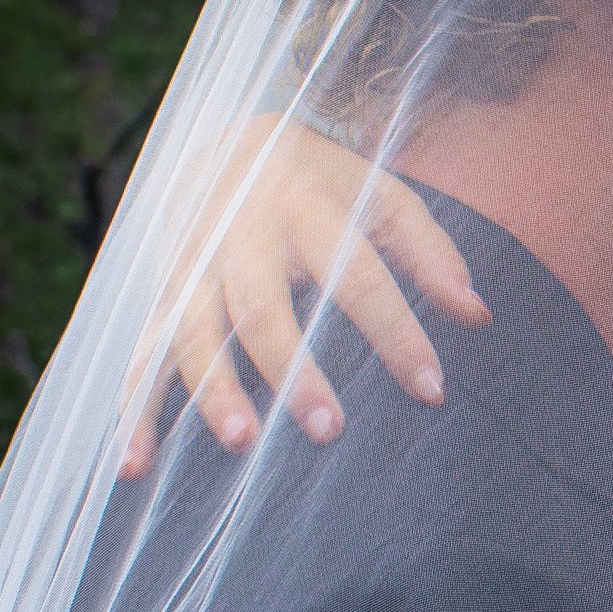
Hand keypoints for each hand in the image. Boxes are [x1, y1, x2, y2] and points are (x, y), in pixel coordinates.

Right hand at [119, 113, 489, 475]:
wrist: (229, 144)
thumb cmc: (323, 185)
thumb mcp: (384, 196)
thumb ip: (431, 252)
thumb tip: (479, 314)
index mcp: (305, 207)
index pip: (355, 274)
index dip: (395, 331)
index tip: (433, 389)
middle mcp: (240, 234)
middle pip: (261, 305)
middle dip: (291, 367)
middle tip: (330, 429)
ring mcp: (191, 266)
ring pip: (193, 331)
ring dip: (214, 388)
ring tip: (243, 442)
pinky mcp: (160, 296)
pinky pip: (142, 356)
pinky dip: (134, 412)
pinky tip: (133, 467)